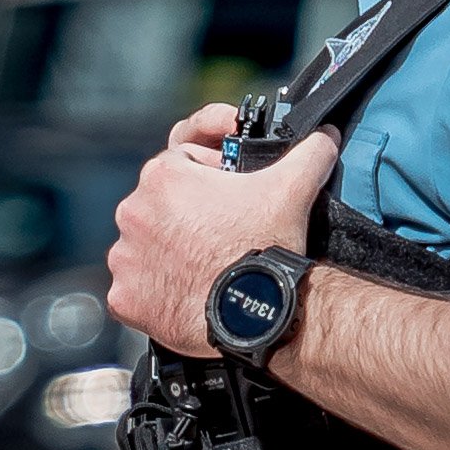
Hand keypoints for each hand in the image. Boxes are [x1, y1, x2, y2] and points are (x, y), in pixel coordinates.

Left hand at [106, 111, 339, 356]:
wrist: (256, 313)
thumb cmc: (265, 247)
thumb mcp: (294, 187)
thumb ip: (309, 151)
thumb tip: (325, 136)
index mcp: (164, 175)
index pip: (181, 162)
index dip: (208, 177)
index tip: (227, 197)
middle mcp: (135, 211)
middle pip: (160, 204)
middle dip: (186, 215)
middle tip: (219, 233)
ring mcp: (125, 256)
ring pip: (146, 244)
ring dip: (168, 251)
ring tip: (204, 264)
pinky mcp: (124, 295)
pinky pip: (134, 287)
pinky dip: (154, 289)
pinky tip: (185, 289)